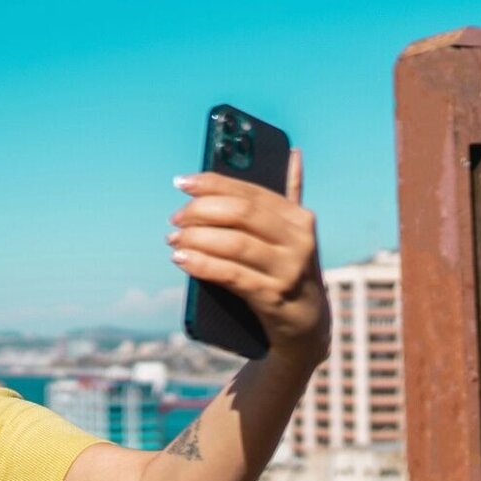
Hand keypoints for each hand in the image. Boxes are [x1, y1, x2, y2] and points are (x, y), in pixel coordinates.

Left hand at [168, 149, 329, 367]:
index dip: (214, 183)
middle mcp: (299, 240)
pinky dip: (202, 264)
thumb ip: (291, 194)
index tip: (182, 183)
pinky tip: (182, 259)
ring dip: (196, 238)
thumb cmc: (289, 271)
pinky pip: (231, 275)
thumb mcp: (295, 234)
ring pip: (233, 243)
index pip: (251, 191)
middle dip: (201, 211)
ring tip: (173, 240)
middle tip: (175, 218)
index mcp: (300, 218)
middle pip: (241, 214)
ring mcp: (288, 270)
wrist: (307, 328)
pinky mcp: (272, 297)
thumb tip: (292, 152)